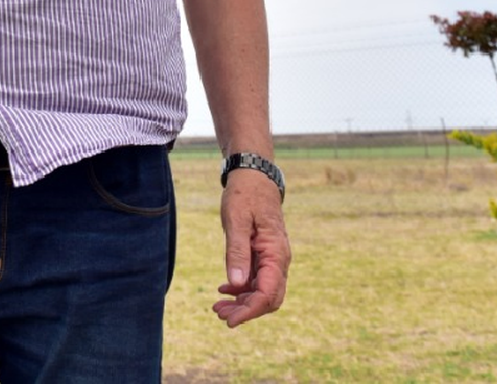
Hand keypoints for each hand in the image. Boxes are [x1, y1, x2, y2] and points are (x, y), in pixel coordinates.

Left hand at [212, 168, 289, 326]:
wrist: (254, 176)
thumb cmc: (245, 195)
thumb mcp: (237, 220)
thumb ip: (237, 251)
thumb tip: (237, 284)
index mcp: (276, 254)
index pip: (268, 293)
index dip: (250, 310)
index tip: (230, 321)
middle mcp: (278, 260)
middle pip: (268, 298)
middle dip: (245, 310)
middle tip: (219, 314)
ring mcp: (272, 258)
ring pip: (262, 291)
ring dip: (242, 302)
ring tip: (217, 307)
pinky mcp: (264, 254)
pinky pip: (257, 279)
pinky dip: (241, 289)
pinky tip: (224, 290)